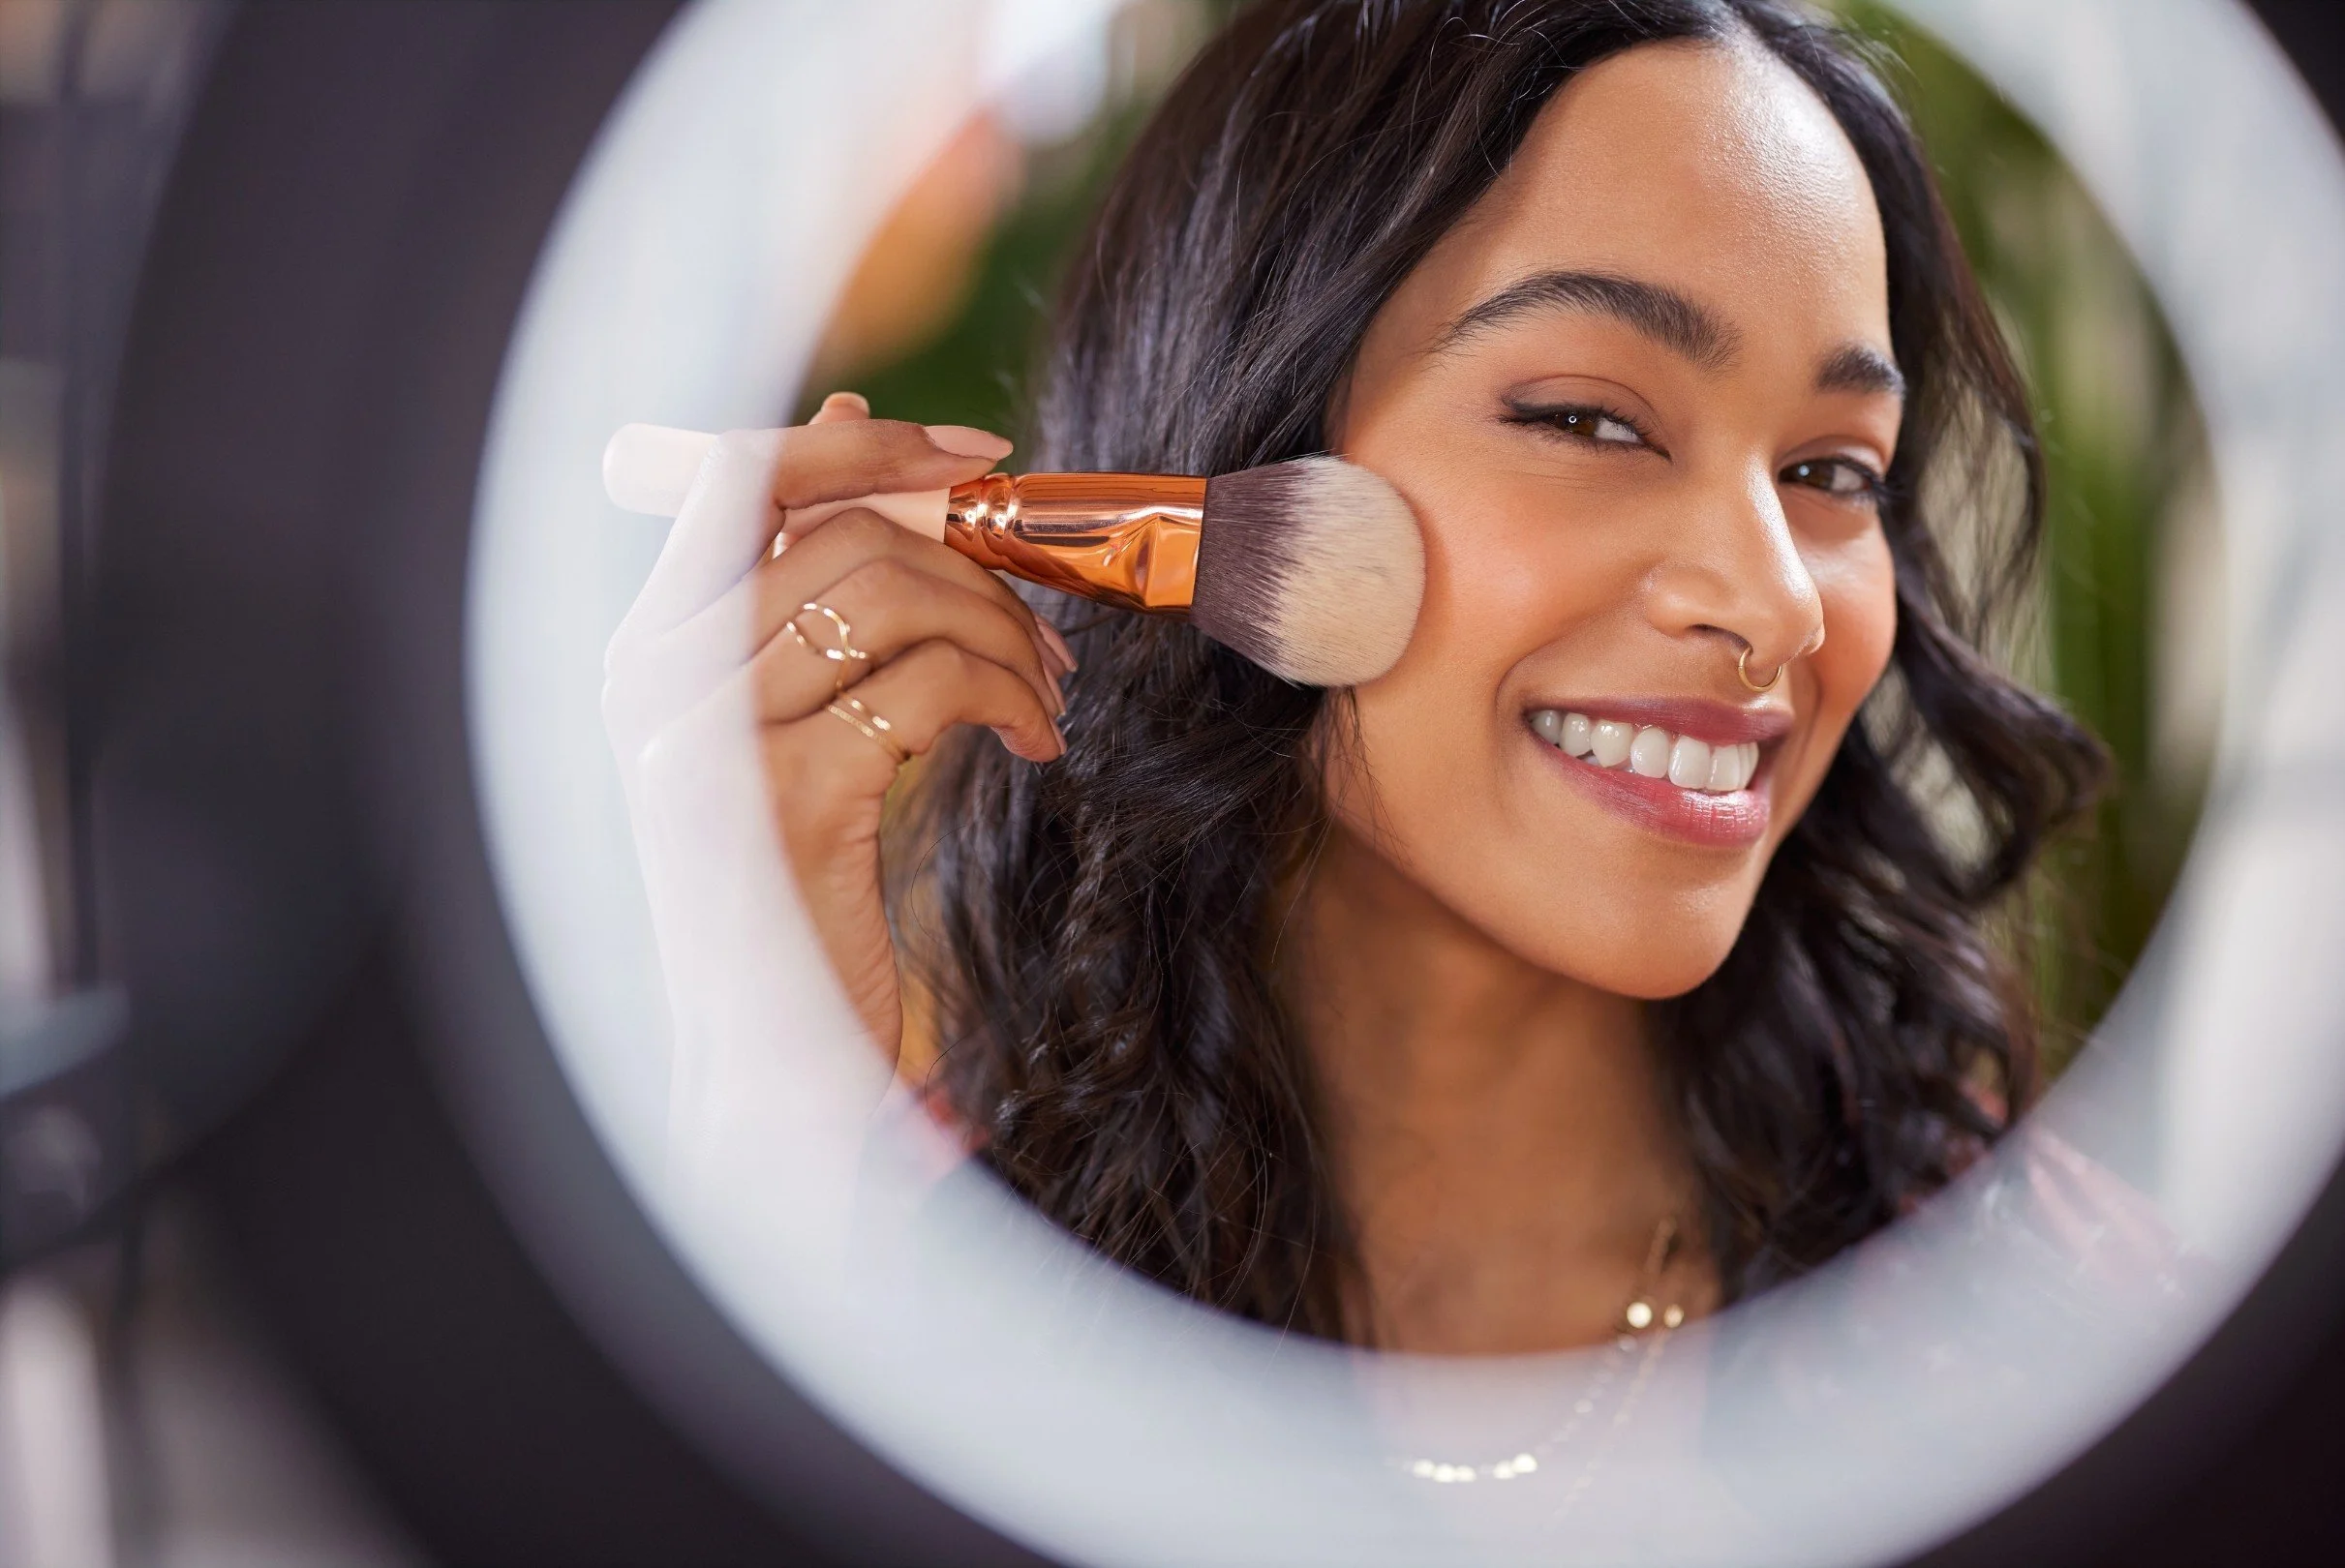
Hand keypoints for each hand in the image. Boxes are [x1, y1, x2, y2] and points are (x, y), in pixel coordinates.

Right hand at [604, 392, 1071, 1065]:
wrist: (769, 1064)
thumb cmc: (786, 897)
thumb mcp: (780, 727)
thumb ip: (800, 589)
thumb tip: (847, 418)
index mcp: (643, 648)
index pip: (738, 471)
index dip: (869, 445)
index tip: (980, 458)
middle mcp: (652, 678)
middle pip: (842, 526)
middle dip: (975, 559)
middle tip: (1049, 629)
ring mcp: (709, 735)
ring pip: (893, 589)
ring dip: (1003, 628)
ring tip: (1044, 692)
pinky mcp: (784, 794)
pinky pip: (931, 681)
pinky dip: (1010, 694)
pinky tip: (1035, 740)